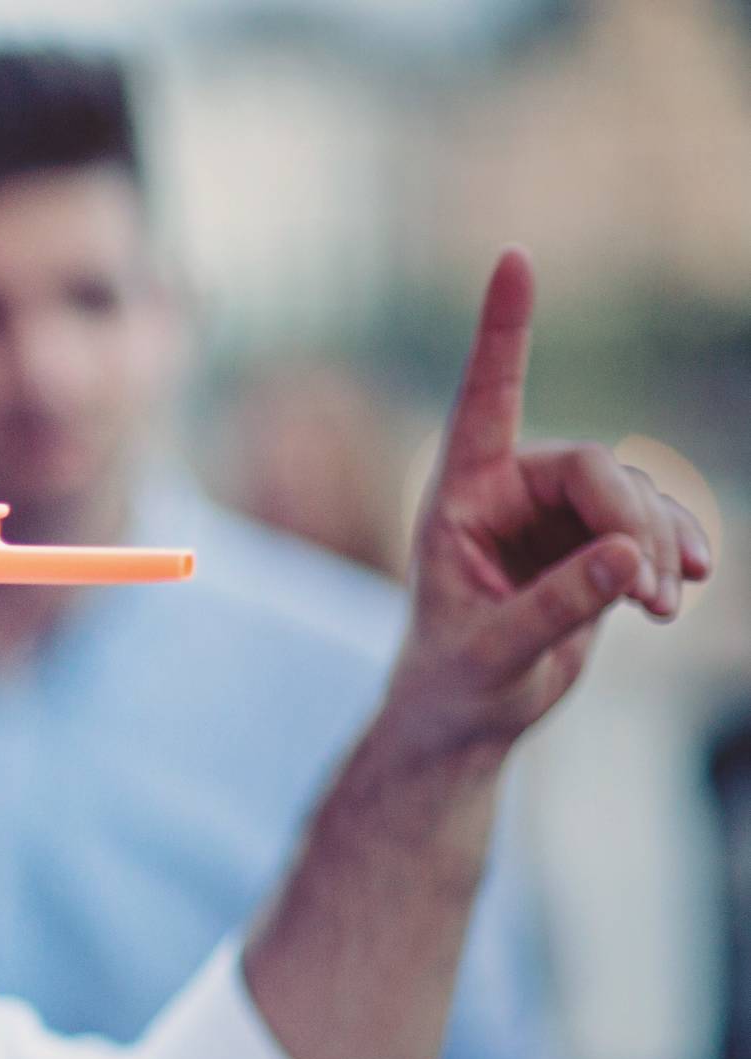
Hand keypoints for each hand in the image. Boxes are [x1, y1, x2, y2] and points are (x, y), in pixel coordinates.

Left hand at [384, 249, 712, 758]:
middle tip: (652, 591)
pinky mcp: (594, 539)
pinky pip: (654, 523)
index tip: (513, 257)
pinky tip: (687, 587)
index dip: (503, 329)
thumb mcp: (494, 654)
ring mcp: (555, 513)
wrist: (468, 715)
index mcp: (458, 498)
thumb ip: (554, 607)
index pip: (485, 400)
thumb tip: (629, 559)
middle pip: (592, 468)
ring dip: (660, 546)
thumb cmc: (456, 682)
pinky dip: (675, 551)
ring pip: (634, 496)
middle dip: (634, 522)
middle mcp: (506, 491)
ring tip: (663, 609)